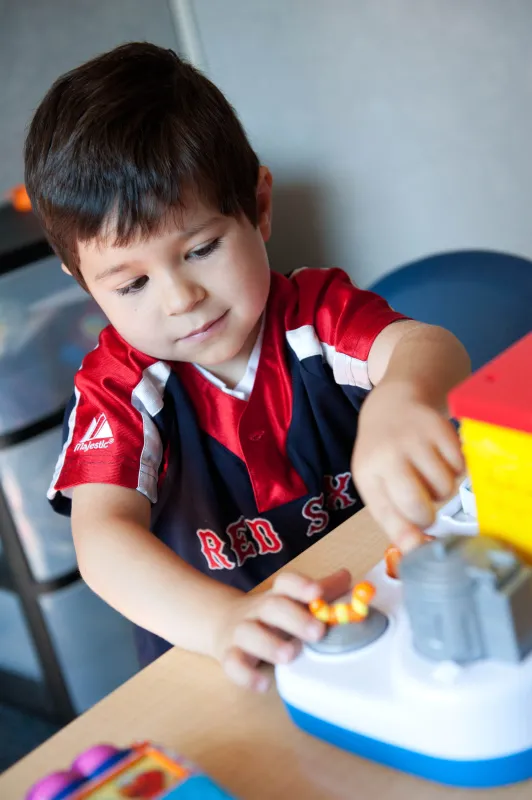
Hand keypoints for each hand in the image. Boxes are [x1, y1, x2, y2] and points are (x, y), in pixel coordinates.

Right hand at [216, 568, 350, 690]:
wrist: (220, 622)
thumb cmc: (270, 615)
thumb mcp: (293, 601)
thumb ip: (323, 591)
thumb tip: (349, 578)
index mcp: (277, 595)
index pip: (286, 582)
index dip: (301, 585)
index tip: (318, 593)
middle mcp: (257, 610)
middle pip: (271, 607)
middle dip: (294, 618)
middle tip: (317, 632)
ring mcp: (240, 632)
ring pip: (248, 633)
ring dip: (269, 643)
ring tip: (289, 656)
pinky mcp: (228, 655)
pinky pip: (232, 664)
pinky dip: (246, 675)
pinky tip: (263, 684)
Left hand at [352, 381, 463, 551]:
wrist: (393, 405)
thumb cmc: (383, 453)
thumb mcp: (376, 482)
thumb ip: (392, 517)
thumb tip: (414, 550)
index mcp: (368, 473)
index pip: (387, 513)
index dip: (406, 534)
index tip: (419, 545)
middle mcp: (388, 455)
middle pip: (418, 506)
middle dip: (427, 515)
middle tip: (424, 506)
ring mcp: (415, 440)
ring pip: (444, 488)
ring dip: (442, 490)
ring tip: (429, 475)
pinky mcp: (441, 429)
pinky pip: (460, 467)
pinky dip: (455, 470)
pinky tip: (440, 459)